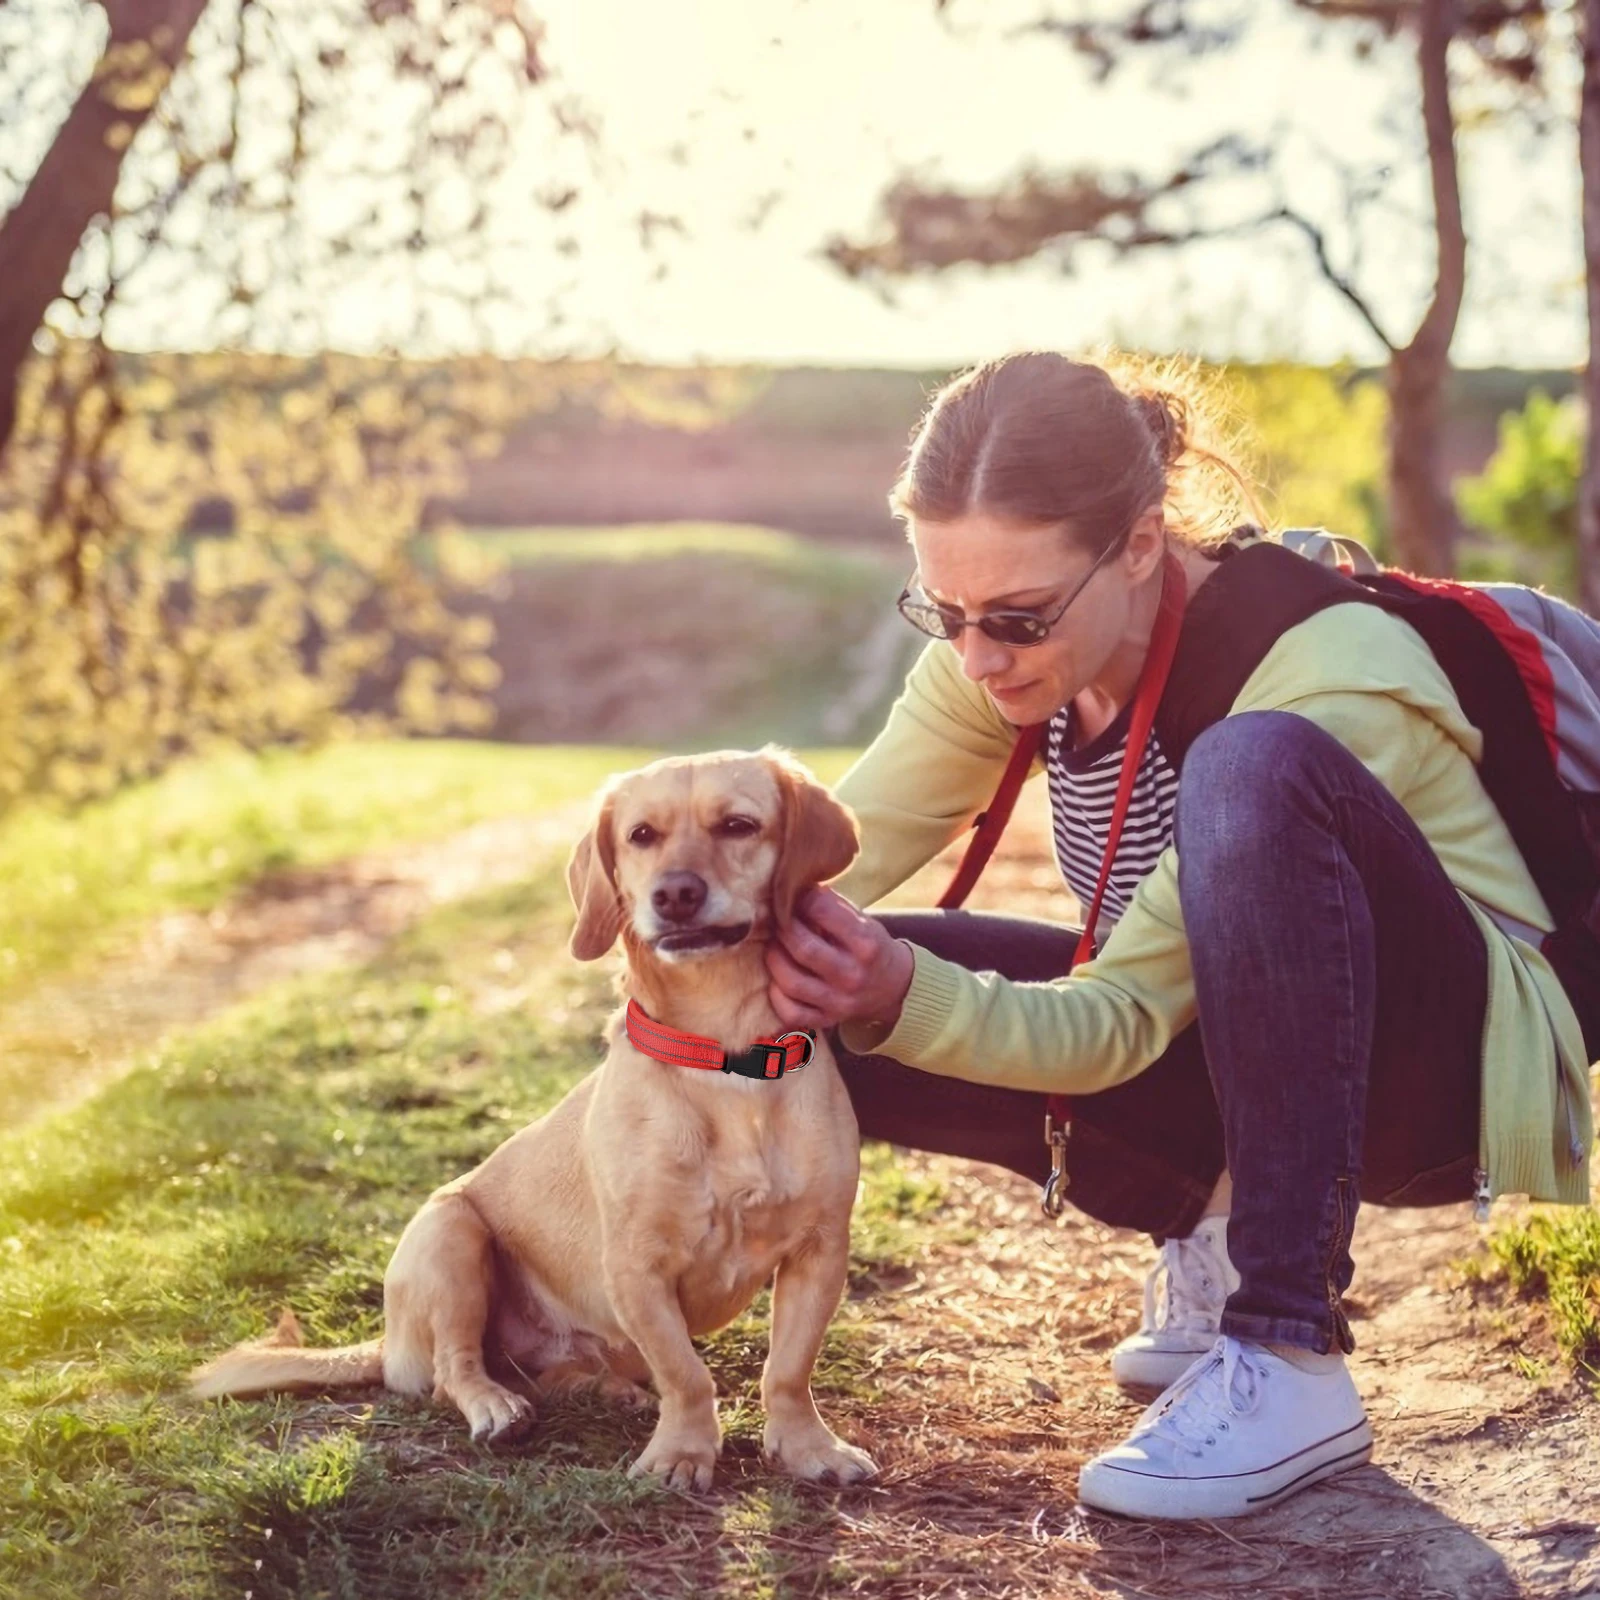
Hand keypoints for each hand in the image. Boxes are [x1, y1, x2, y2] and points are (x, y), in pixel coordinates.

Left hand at [764, 887, 913, 1033]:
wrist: (895, 987)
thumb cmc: (872, 946)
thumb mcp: (864, 921)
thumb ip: (832, 908)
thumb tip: (796, 890)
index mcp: (866, 944)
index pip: (824, 913)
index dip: (803, 899)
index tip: (795, 894)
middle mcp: (852, 975)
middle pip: (803, 948)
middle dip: (783, 929)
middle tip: (778, 920)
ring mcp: (839, 1001)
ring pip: (791, 982)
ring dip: (774, 958)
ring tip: (774, 946)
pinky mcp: (827, 1019)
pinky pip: (791, 1012)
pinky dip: (777, 995)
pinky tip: (777, 979)